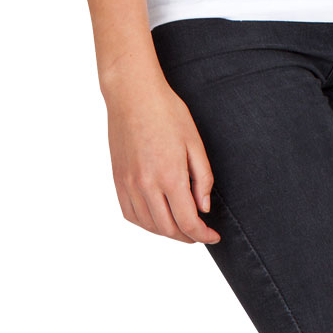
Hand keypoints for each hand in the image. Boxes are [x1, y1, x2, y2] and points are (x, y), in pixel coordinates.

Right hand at [105, 69, 219, 244]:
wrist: (133, 96)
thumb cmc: (167, 113)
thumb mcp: (195, 143)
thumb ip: (203, 179)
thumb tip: (203, 208)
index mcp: (170, 176)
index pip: (188, 221)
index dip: (203, 235)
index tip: (214, 236)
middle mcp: (146, 185)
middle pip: (168, 228)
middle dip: (188, 237)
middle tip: (201, 233)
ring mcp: (129, 184)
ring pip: (148, 225)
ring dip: (167, 232)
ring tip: (182, 227)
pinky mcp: (118, 180)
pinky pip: (130, 214)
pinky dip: (145, 223)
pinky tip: (157, 218)